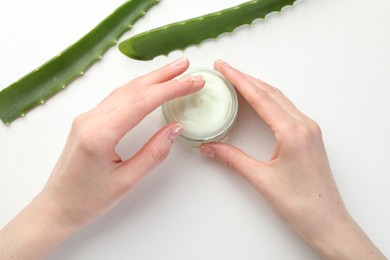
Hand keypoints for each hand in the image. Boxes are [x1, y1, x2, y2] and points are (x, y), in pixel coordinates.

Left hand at [0, 57, 203, 258]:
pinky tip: (148, 86)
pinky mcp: (87, 121)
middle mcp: (90, 120)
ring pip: (124, 91)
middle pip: (132, 90)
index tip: (192, 81)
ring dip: (150, 79)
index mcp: (100, 134)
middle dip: (162, 76)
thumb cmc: (89, 199)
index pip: (142, 102)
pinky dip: (137, 89)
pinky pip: (115, 98)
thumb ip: (154, 153)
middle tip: (185, 65)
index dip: (170, 89)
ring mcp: (86, 118)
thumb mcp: (127, 181)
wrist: (57, 207)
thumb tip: (175, 128)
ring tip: (172, 71)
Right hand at [200, 60, 385, 258]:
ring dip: (258, 87)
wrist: (327, 221)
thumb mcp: (261, 179)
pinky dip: (269, 99)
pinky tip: (258, 100)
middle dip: (246, 78)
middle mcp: (304, 126)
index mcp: (293, 132)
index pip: (260, 97)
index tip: (223, 68)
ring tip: (237, 80)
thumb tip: (210, 148)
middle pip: (270, 92)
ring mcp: (309, 129)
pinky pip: (286, 109)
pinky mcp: (309, 136)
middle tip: (225, 69)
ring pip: (280, 98)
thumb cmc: (301, 203)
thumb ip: (232, 159)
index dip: (238, 79)